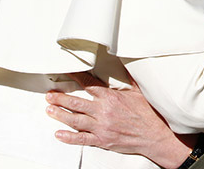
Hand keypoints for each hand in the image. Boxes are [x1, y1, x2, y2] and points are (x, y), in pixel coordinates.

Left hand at [46, 72, 196, 168]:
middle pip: (76, 102)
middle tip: (49, 95)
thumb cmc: (147, 113)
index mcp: (110, 97)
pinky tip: (58, 134)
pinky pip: (81, 139)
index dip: (75, 77)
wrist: (154, 135)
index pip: (88, 84)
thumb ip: (127, 79)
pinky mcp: (102, 140)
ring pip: (74, 120)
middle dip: (60, 98)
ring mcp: (101, 127)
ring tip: (49, 109)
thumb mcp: (138, 91)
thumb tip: (123, 64)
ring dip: (60, 114)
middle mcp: (103, 111)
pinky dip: (68, 137)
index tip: (66, 73)